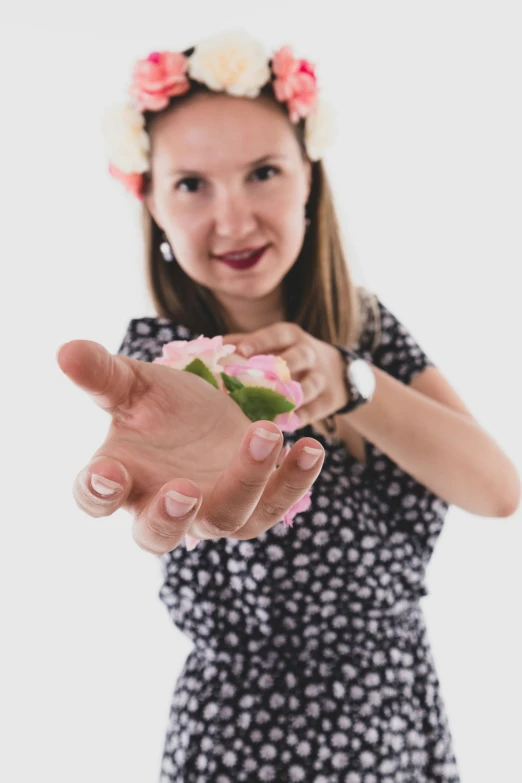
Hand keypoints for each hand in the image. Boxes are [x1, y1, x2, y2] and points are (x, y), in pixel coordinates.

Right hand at [57, 340, 324, 553]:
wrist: (207, 413)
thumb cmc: (161, 405)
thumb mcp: (134, 383)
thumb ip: (102, 374)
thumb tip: (65, 349)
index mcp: (120, 478)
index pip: (97, 497)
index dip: (98, 491)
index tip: (107, 474)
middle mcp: (162, 506)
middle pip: (158, 534)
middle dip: (171, 518)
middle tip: (185, 490)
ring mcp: (212, 511)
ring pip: (228, 518)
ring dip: (248, 480)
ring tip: (266, 433)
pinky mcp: (255, 505)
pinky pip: (277, 502)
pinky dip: (294, 479)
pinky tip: (311, 448)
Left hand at [222, 322, 348, 427]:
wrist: (337, 371)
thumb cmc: (289, 356)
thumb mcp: (274, 343)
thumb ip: (244, 343)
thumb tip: (208, 346)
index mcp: (290, 336)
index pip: (276, 335)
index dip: (259, 342)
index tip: (240, 352)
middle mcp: (308, 353)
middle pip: (298, 357)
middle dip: (281, 368)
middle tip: (259, 380)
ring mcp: (321, 376)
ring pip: (311, 384)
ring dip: (293, 397)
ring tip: (275, 409)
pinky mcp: (329, 399)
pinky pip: (317, 408)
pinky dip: (303, 416)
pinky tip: (288, 424)